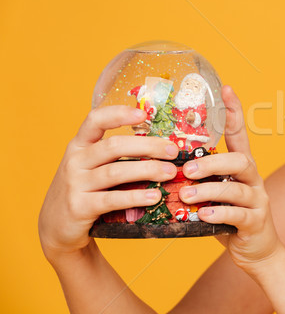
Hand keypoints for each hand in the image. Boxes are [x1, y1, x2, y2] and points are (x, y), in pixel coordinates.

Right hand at [38, 106, 178, 261]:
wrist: (56, 227)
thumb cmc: (84, 191)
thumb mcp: (91, 167)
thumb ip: (115, 156)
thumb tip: (161, 148)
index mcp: (79, 145)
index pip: (95, 120)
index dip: (119, 114)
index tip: (144, 114)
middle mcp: (75, 161)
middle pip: (114, 146)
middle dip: (148, 146)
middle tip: (173, 151)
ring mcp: (75, 184)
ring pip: (115, 172)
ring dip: (147, 170)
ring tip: (169, 173)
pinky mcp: (80, 207)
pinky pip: (112, 199)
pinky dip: (135, 197)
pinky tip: (154, 197)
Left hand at [179, 86, 282, 271]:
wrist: (257, 250)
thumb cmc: (227, 216)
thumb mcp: (213, 192)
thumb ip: (197, 176)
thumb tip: (160, 159)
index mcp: (241, 167)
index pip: (240, 133)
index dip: (235, 111)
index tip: (226, 88)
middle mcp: (253, 178)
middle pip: (240, 159)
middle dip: (212, 162)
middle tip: (185, 169)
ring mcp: (258, 200)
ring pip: (238, 188)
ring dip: (209, 190)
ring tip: (186, 196)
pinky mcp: (256, 222)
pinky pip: (239, 215)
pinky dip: (219, 214)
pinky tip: (203, 215)